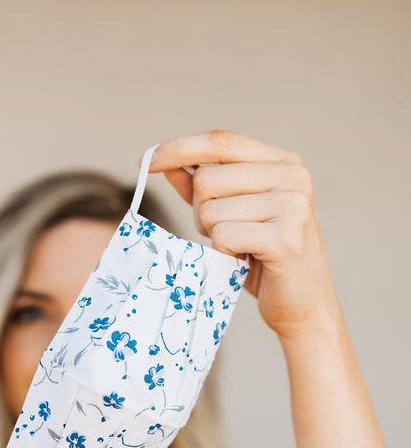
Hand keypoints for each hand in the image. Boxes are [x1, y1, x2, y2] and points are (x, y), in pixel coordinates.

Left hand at [141, 129, 341, 339]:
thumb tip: (165, 161)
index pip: (220, 140)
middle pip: (207, 179)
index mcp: (283, 162)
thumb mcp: (232, 215)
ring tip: (243, 249)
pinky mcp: (285, 238)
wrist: (303, 307)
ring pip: (211, 211)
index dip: (179, 148)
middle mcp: (293, 176)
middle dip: (202, 212)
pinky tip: (248, 261)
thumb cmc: (264, 260)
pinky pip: (223, 236)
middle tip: (228, 235)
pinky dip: (225, 254)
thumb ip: (203, 187)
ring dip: (215, 237)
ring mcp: (293, 205)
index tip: (145, 162)